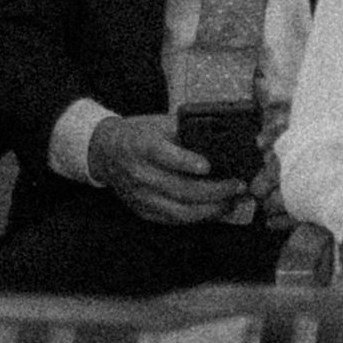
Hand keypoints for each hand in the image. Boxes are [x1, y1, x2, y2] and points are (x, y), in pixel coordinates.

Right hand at [92, 113, 241, 228]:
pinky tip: (216, 210)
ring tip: (232, 201)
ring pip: (180, 211)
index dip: (185, 162)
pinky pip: (175, 220)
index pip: (162, 155)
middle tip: (237, 186)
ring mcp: (141, 197)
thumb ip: (184, 129)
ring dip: (211, 209)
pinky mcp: (144, 211)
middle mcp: (139, 174)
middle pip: (179, 189)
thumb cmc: (137, 135)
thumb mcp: (156, 123)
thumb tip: (220, 136)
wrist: (105, 153)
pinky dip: (199, 217)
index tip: (207, 165)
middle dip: (214, 191)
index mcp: (140, 146)